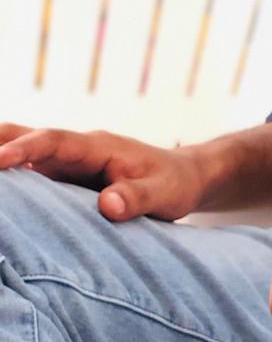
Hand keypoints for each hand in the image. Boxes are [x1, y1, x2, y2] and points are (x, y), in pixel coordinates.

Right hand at [0, 123, 207, 221]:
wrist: (182, 177)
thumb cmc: (174, 184)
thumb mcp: (164, 193)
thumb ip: (138, 198)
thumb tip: (108, 204)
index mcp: (99, 146)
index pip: (54, 141)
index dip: (25, 149)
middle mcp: (78, 149)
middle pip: (29, 136)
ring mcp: (68, 162)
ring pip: (24, 152)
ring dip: (0, 154)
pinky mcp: (64, 178)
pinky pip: (30, 173)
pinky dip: (8, 176)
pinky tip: (0, 188)